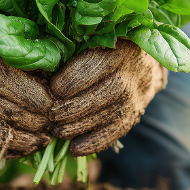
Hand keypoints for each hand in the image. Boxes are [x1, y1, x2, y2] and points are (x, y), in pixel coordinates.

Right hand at [0, 39, 52, 157]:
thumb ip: (20, 60)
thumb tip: (52, 77)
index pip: (32, 96)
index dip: (50, 104)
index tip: (60, 104)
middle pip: (21, 117)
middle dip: (43, 123)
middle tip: (56, 123)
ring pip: (6, 136)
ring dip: (30, 141)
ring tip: (44, 139)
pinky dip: (9, 151)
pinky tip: (23, 148)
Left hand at [49, 39, 167, 155]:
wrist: (146, 62)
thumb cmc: (109, 48)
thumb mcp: (95, 41)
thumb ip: (73, 52)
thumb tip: (43, 71)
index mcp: (116, 50)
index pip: (90, 68)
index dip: (67, 82)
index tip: (50, 90)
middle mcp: (128, 75)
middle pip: (97, 96)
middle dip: (69, 109)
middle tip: (49, 115)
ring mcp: (134, 98)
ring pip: (105, 117)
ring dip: (78, 128)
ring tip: (56, 131)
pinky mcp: (134, 115)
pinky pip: (115, 133)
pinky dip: (94, 143)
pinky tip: (75, 149)